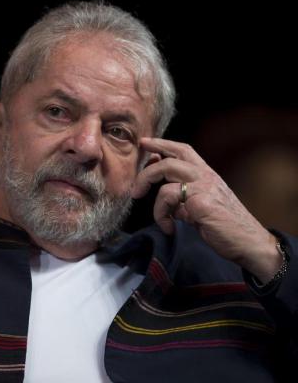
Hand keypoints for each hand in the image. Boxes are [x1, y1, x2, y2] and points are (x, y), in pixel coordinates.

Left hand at [131, 137, 281, 282]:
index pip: (183, 150)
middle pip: (170, 157)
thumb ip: (184, 198)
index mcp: (206, 174)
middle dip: (147, 168)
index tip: (144, 143)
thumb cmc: (224, 226)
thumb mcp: (201, 207)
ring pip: (165, 170)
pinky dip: (160, 214)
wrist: (249, 242)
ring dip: (148, 188)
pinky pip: (167, 198)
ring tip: (151, 210)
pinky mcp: (200, 201)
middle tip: (136, 189)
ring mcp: (203, 186)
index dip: (162, 144)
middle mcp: (205, 175)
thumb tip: (165, 200)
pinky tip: (168, 228)